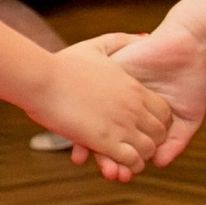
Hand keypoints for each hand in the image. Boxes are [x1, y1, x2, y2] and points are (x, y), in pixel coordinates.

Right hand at [27, 39, 174, 180]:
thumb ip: (123, 40)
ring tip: (123, 158)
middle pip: (160, 133)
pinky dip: (127, 166)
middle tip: (133, 145)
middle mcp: (134, 108)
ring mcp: (122, 125)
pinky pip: (131, 160)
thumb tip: (146, 38)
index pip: (165, 112)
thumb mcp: (97, 46)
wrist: (40, 79)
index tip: (141, 126)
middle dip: (150, 142)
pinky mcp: (105, 141)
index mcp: (134, 88)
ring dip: (138, 157)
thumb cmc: (62, 63)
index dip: (157, 122)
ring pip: (148, 150)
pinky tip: (114, 165)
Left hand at [99, 23, 205, 167]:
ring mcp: (110, 92)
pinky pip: (89, 96)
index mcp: (135, 117)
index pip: (122, 143)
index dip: (120, 161)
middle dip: (106, 157)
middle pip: (104, 136)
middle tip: (110, 174)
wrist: (189, 46)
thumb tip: (159, 163)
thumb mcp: (187, 116)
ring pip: (92, 120)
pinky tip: (87, 129)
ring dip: (93, 142)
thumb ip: (176, 141)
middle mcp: (118, 107)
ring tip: (99, 161)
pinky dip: (87, 112)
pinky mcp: (107, 75)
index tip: (121, 176)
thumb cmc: (190, 80)